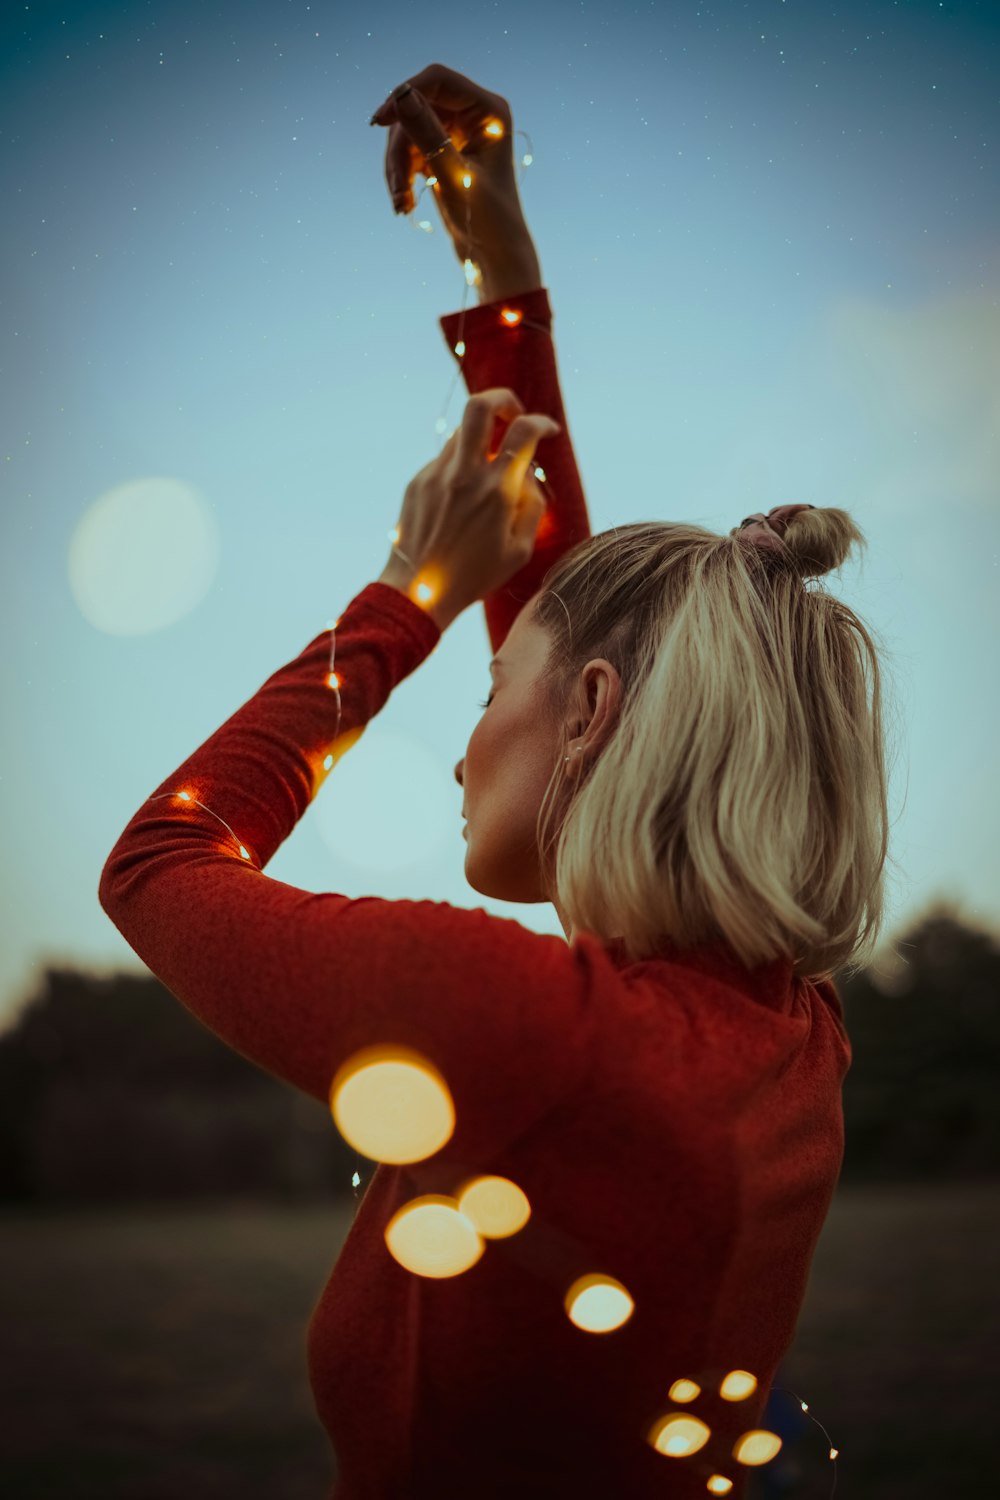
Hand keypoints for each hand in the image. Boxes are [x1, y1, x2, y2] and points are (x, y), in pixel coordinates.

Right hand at [370, 63, 530, 272]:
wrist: (495, 257)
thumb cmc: (487, 220)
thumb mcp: (453, 174)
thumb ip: (427, 133)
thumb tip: (401, 95)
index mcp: (489, 110)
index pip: (437, 80)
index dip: (405, 94)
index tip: (379, 121)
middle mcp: (474, 114)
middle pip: (418, 107)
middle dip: (401, 146)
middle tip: (396, 185)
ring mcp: (457, 133)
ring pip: (408, 131)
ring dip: (398, 165)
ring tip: (401, 201)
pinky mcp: (443, 152)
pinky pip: (410, 150)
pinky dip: (402, 175)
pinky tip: (403, 202)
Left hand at [386, 390, 560, 627]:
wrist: (418, 591)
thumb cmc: (474, 576)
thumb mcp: (519, 550)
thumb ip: (532, 506)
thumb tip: (527, 474)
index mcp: (497, 491)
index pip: (524, 432)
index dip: (542, 423)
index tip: (548, 431)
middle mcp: (465, 474)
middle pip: (480, 406)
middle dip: (502, 399)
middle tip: (512, 414)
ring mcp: (437, 474)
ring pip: (462, 433)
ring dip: (481, 440)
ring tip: (488, 470)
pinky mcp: (418, 481)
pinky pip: (445, 461)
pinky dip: (460, 468)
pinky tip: (459, 502)